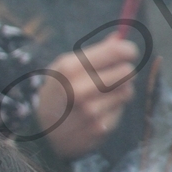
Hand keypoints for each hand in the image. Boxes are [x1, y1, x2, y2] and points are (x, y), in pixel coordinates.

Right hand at [35, 33, 138, 158]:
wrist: (43, 133)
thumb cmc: (57, 93)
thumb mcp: (64, 69)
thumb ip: (93, 54)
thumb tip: (119, 38)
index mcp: (68, 69)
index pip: (114, 52)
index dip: (126, 50)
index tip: (128, 52)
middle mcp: (79, 89)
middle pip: (126, 71)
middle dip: (123, 71)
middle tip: (114, 74)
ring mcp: (90, 111)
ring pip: (127, 91)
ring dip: (120, 91)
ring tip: (102, 94)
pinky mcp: (100, 127)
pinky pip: (120, 110)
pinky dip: (114, 108)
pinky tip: (98, 111)